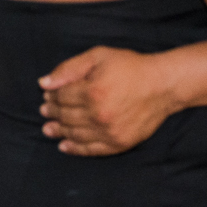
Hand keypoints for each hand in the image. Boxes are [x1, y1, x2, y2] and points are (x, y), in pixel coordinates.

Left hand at [39, 46, 176, 155]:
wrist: (163, 85)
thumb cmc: (130, 67)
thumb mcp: (98, 56)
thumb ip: (68, 69)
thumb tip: (43, 83)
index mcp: (93, 92)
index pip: (62, 97)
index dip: (51, 95)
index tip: (46, 94)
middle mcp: (100, 115)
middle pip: (66, 116)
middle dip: (52, 112)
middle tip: (44, 110)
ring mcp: (110, 132)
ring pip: (76, 134)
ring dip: (59, 131)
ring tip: (49, 128)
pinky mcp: (120, 143)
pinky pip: (92, 150)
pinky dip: (76, 149)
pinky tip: (64, 146)